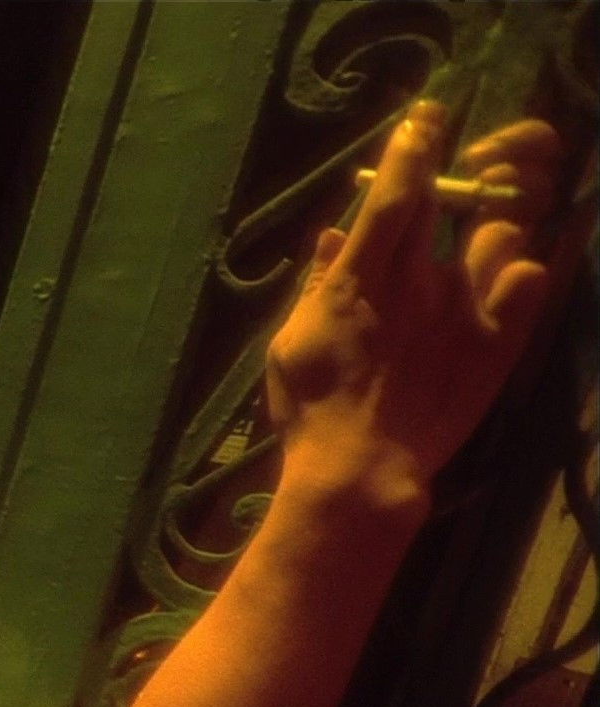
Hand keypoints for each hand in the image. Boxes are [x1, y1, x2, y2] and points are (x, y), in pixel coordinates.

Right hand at [265, 100, 562, 507]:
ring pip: (494, 237)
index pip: (391, 195)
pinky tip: (513, 275)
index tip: (421, 120)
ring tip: (480, 236)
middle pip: (440, 205)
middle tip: (450, 153)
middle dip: (444, 169)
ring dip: (487, 227)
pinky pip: (529, 284)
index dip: (408, 151)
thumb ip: (316, 285)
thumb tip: (331, 237)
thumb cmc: (311, 409)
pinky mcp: (494, 345)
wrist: (360, 470)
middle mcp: (415, 284)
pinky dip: (524, 270)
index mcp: (360, 279)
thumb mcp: (292, 342)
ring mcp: (461, 312)